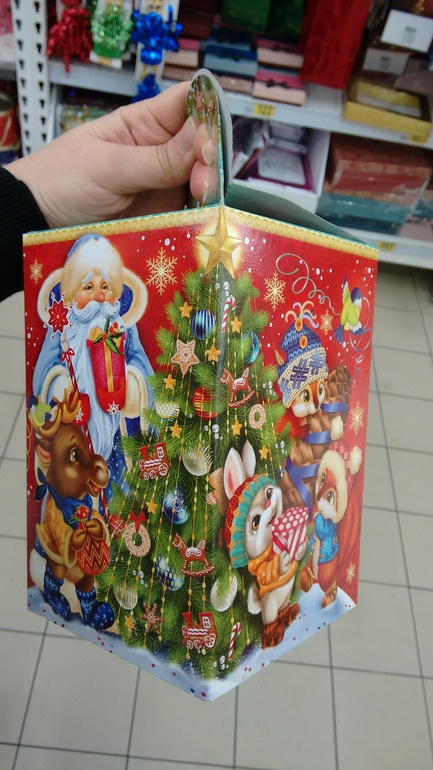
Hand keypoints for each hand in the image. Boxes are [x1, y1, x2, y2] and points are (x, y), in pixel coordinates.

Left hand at [6, 81, 211, 228]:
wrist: (38, 220)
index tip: (211, 134)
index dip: (207, 110)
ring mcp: (164, 186)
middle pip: (203, 145)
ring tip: (199, 199)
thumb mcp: (109, 166)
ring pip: (202, 181)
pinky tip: (200, 218)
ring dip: (207, 190)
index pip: (188, 102)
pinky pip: (190, 214)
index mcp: (145, 124)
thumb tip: (204, 137)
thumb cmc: (63, 181)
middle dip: (209, 159)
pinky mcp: (163, 216)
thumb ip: (158, 158)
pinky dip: (200, 217)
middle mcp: (161, 151)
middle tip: (202, 181)